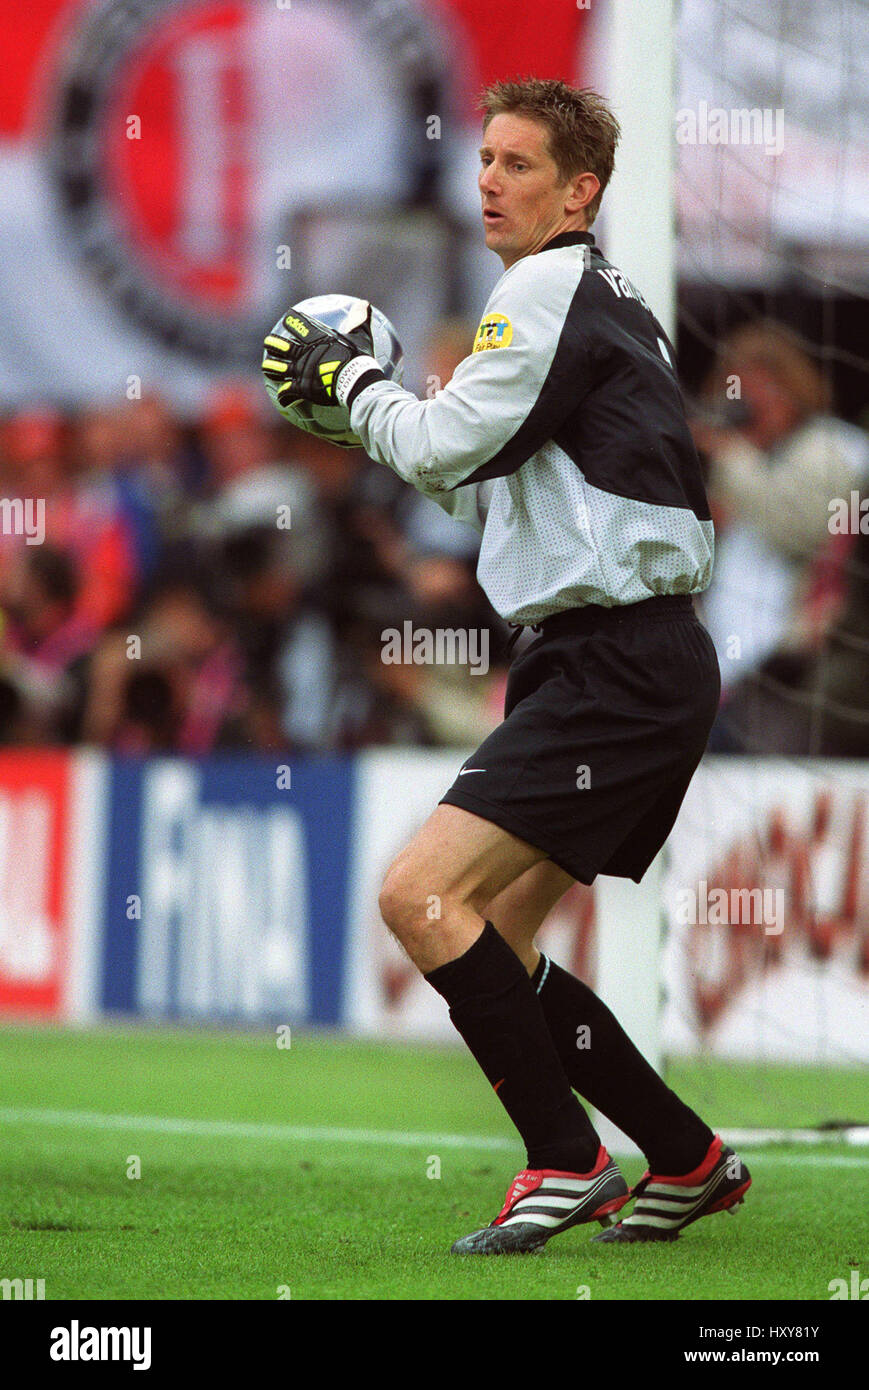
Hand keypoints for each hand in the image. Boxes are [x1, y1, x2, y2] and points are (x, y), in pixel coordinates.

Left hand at [262, 303, 383, 410]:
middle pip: (281, 346)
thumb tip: (365, 303)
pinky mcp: (301, 388)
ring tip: (267, 366)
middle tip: (268, 343)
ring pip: (278, 368)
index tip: (288, 319)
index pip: (299, 325)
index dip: (292, 321)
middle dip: (273, 344)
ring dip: (271, 367)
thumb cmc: (358, 358)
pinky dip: (284, 395)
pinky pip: (287, 392)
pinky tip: (282, 397)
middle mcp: (303, 354)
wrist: (354, 380)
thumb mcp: (361, 335)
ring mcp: (300, 371)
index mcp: (315, 339)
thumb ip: (359, 319)